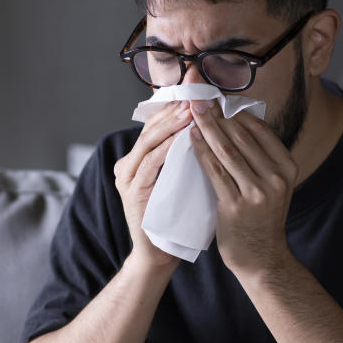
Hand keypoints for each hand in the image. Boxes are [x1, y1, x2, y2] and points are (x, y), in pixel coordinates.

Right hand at [113, 101, 189, 268]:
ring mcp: (127, 178)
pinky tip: (183, 138)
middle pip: (151, 127)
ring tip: (192, 109)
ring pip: (149, 142)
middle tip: (196, 91)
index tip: (198, 88)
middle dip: (175, 107)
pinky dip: (166, 149)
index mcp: (138, 158)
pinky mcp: (131, 193)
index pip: (158, 123)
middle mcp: (128, 164)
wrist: (162, 254)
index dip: (177, 104)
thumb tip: (214, 126)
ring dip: (171, 124)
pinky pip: (150, 165)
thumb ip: (188, 154)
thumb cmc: (178, 216)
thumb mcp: (184, 178)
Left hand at [189, 100, 297, 276]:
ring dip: (206, 127)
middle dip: (217, 113)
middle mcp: (276, 178)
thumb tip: (236, 118)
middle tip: (198, 97)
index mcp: (287, 167)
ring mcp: (257, 193)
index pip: (259, 129)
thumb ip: (260, 156)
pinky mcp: (236, 206)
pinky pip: (214, 171)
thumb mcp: (272, 183)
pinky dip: (201, 151)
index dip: (235, 110)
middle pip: (241, 136)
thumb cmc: (261, 217)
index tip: (216, 96)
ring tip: (191, 111)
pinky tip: (190, 138)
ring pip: (227, 150)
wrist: (261, 258)